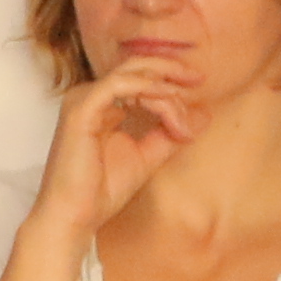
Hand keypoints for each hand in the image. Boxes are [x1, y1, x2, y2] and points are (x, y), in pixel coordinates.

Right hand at [35, 47, 204, 234]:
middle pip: (135, 66)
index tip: (200, 105)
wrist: (75, 215)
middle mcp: (89, 97)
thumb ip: (172, 133)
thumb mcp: (148, 155)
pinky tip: (167, 105)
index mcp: (101, 106)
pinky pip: (119, 86)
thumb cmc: (102, 190)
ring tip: (180, 117)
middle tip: (199, 79)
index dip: (172, 85)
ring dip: (164, 92)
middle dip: (171, 70)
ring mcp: (82, 101)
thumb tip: (204, 113)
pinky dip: (147, 91)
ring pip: (132, 76)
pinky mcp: (80, 110)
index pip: (140, 80)